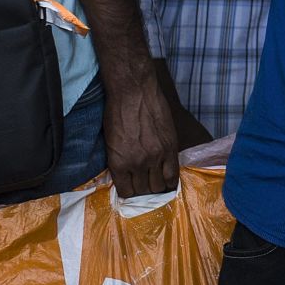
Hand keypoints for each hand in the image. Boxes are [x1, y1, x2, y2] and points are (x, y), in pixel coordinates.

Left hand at [101, 70, 179, 196]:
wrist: (133, 91)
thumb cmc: (116, 112)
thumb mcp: (110, 142)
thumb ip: (119, 161)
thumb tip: (126, 175)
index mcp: (118, 164)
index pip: (126, 192)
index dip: (130, 193)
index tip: (132, 189)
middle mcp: (137, 164)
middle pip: (144, 191)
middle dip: (144, 190)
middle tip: (145, 185)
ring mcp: (156, 156)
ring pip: (160, 185)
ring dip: (158, 186)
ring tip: (157, 181)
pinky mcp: (170, 147)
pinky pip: (174, 174)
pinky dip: (171, 180)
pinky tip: (169, 179)